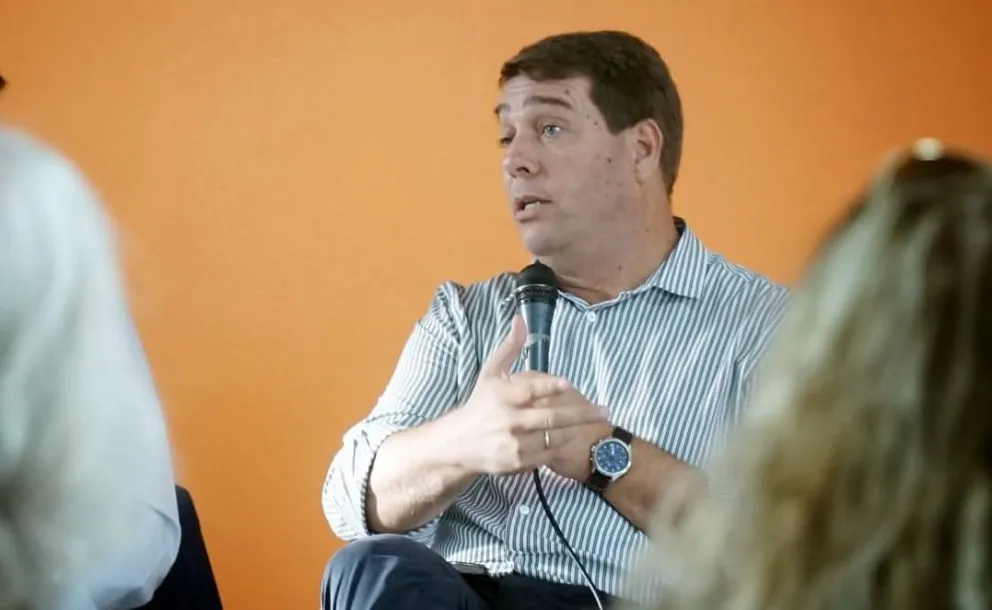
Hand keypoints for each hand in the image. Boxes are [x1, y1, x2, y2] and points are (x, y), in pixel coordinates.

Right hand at [446, 315, 608, 475]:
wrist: (459, 444)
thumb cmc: (480, 403)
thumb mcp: (491, 373)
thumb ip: (510, 348)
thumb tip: (521, 318)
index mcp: (503, 396)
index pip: (529, 389)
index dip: (549, 385)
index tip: (567, 383)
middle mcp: (509, 420)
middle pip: (551, 418)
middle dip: (582, 414)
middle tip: (605, 411)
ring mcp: (514, 444)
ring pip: (554, 437)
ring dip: (575, 430)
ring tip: (592, 424)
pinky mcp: (517, 463)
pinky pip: (547, 454)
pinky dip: (560, 446)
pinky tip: (571, 439)